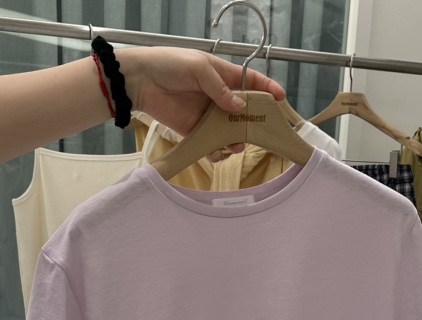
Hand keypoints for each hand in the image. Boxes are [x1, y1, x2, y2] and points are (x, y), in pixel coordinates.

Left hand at [120, 47, 285, 152]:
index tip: (281, 99)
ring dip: (235, 141)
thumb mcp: (199, 67)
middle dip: (253, 124)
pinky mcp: (195, 131)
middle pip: (244, 113)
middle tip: (257, 133)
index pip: (251, 82)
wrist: (141, 81)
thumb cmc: (169, 65)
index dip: (267, 90)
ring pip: (230, 132)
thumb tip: (238, 105)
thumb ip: (220, 87)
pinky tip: (217, 153)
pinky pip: (211, 145)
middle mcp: (218, 97)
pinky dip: (216, 152)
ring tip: (234, 146)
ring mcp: (208, 116)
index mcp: (223, 76)